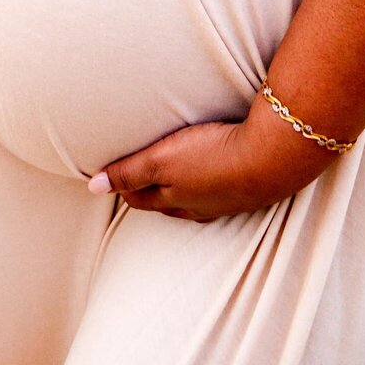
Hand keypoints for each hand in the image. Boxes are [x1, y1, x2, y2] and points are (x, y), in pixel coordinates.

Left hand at [86, 102, 334, 220]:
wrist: (272, 158)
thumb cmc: (214, 157)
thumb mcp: (162, 161)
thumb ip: (129, 171)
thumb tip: (92, 186)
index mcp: (175, 200)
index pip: (141, 199)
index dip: (126, 187)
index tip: (114, 177)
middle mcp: (199, 207)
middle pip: (167, 202)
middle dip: (151, 192)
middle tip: (139, 179)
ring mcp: (226, 200)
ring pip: (196, 198)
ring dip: (184, 188)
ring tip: (176, 175)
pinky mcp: (248, 187)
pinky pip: (221, 188)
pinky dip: (212, 181)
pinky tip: (217, 169)